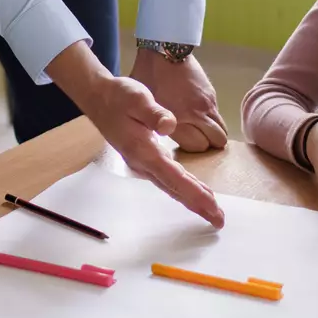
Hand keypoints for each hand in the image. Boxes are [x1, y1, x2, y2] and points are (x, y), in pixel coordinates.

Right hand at [49, 43, 224, 226]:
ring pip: (171, 187)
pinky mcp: (144, 160)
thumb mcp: (137, 98)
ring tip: (212, 211)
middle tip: (219, 220)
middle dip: (198, 205)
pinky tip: (195, 191)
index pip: (174, 177)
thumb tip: (169, 125)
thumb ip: (154, 113)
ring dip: (192, 199)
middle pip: (174, 189)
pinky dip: (183, 188)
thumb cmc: (119, 97)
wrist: (98, 99)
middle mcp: (143, 163)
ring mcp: (142, 164)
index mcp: (143, 151)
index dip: (195, 194)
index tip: (212, 207)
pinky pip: (167, 180)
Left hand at [127, 49, 226, 151]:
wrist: (165, 50)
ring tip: (198, 131)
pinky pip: (218, 116)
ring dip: (212, 135)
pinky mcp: (212, 95)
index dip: (190, 150)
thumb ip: (151, 124)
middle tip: (192, 140)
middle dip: (205, 146)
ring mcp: (207, 104)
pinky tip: (198, 116)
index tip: (180, 145)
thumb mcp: (142, 103)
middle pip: (214, 143)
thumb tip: (151, 139)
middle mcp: (197, 113)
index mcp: (177, 118)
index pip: (197, 147)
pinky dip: (212, 121)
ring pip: (221, 131)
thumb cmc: (148, 76)